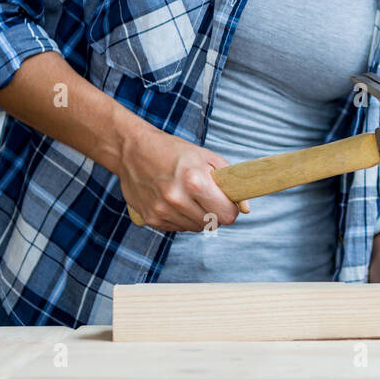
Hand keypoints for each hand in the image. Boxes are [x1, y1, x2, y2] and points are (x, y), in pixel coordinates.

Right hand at [116, 122, 249, 230]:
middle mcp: (177, 198)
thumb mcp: (207, 157)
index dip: (230, 210)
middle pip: (212, 224)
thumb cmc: (174, 152)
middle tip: (208, 197)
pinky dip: (181, 218)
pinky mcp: (151, 218)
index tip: (227, 202)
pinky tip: (174, 200)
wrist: (133, 150)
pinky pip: (178, 228)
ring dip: (198, 216)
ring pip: (195, 228)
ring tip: (188, 196)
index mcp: (195, 181)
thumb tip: (246, 209)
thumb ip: (230, 182)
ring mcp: (162, 210)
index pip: (226, 215)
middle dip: (215, 213)